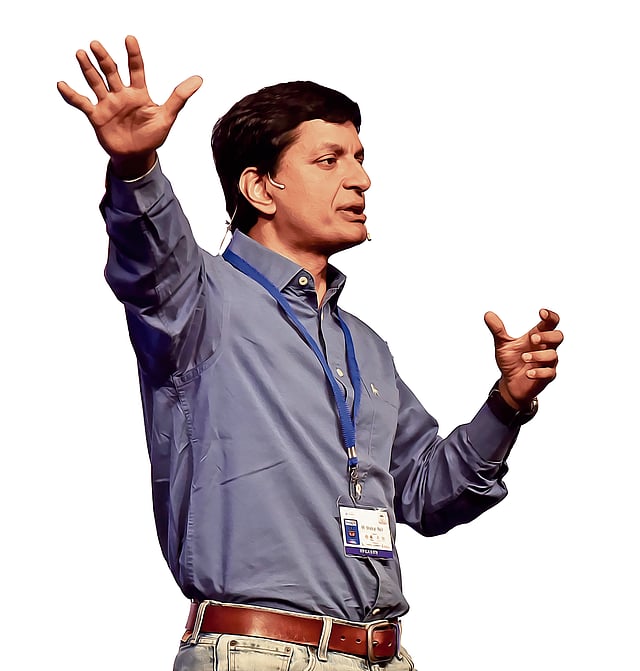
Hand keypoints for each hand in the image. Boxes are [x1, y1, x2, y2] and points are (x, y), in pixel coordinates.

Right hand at [57, 35, 201, 177]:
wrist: (138, 157)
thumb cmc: (152, 136)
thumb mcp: (167, 116)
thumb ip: (179, 97)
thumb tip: (199, 79)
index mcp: (139, 93)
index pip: (136, 69)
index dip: (133, 55)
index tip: (129, 38)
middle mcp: (121, 95)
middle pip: (111, 72)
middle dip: (104, 58)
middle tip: (96, 45)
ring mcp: (108, 104)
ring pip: (96, 82)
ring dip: (88, 69)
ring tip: (81, 53)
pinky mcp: (97, 116)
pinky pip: (82, 103)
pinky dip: (72, 95)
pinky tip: (62, 84)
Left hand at [484, 308, 562, 409]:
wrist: (510, 383)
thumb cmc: (511, 361)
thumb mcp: (503, 345)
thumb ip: (498, 330)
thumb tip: (487, 314)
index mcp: (537, 336)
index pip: (550, 323)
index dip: (550, 316)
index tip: (541, 312)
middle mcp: (545, 348)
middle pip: (558, 336)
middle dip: (548, 336)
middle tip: (533, 338)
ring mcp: (547, 363)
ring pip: (553, 355)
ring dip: (538, 355)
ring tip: (523, 357)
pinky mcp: (546, 376)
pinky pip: (549, 373)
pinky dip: (539, 372)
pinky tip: (528, 373)